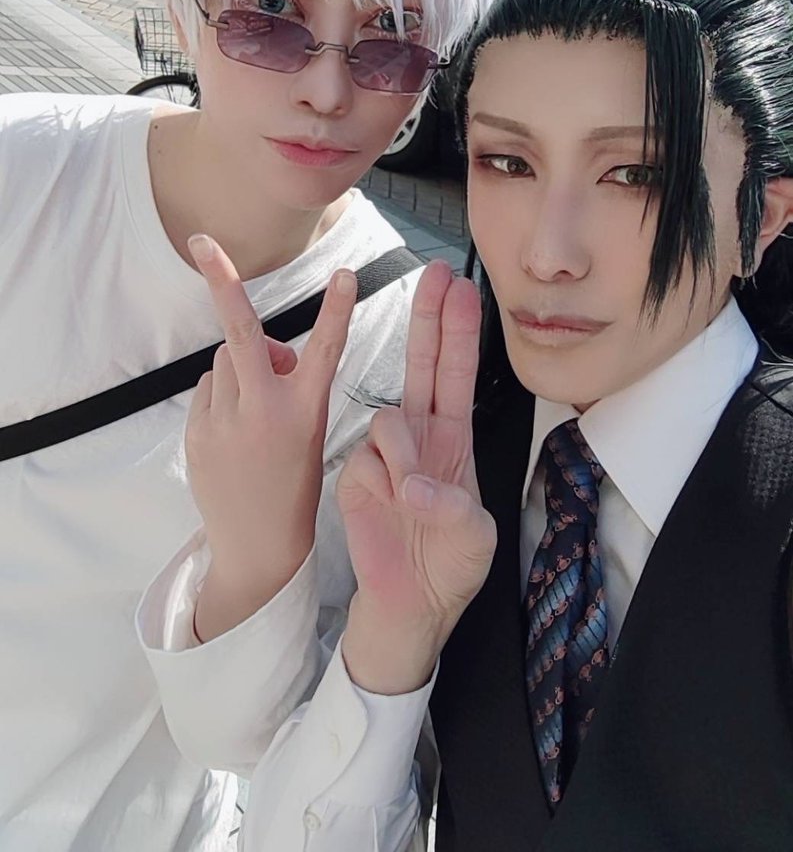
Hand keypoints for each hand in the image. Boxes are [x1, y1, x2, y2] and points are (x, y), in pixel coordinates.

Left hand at [186, 233, 356, 640]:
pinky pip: (208, 389)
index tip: (346, 276)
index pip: (325, 352)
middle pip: (241, 333)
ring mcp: (225, 422)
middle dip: (220, 280)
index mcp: (304, 412)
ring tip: (256, 409)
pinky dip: (222, 395)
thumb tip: (264, 352)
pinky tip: (234, 431)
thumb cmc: (293, 485)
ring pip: (226, 361)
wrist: (258, 548)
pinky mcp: (198, 433)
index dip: (336, 311)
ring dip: (240, 367)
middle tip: (200, 240)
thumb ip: (287, 382)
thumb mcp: (308, 432)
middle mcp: (264, 412)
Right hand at [337, 261, 495, 693]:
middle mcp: (421, 437)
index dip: (459, 330)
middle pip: (422, 363)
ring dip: (407, 455)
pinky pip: (366, 459)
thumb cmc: (450, 567)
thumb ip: (453, 507)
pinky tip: (394, 507)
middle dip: (428, 318)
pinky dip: (384, 480)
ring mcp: (386, 455)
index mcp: (455, 440)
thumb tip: (416, 486)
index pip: (457, 373)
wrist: (409, 606)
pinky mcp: (356, 476)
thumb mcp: (474, 538)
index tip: (461, 287)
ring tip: (415, 500)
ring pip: (389, 420)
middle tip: (436, 274)